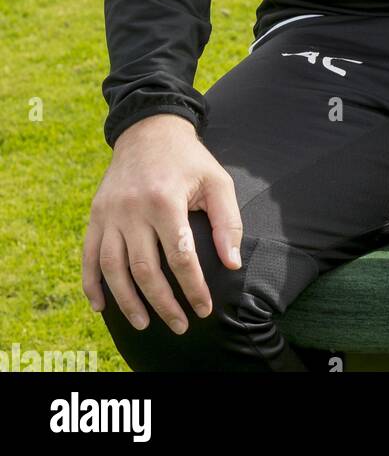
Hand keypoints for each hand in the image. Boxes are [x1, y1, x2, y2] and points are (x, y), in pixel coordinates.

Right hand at [82, 114, 243, 334]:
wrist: (149, 130)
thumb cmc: (189, 160)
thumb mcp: (217, 181)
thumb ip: (228, 222)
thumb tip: (232, 264)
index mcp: (165, 199)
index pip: (179, 256)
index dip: (192, 287)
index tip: (204, 308)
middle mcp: (132, 208)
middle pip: (144, 269)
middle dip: (163, 303)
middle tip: (180, 325)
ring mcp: (109, 213)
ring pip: (113, 268)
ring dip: (127, 302)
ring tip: (144, 323)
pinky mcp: (95, 214)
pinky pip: (88, 256)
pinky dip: (92, 284)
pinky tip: (102, 306)